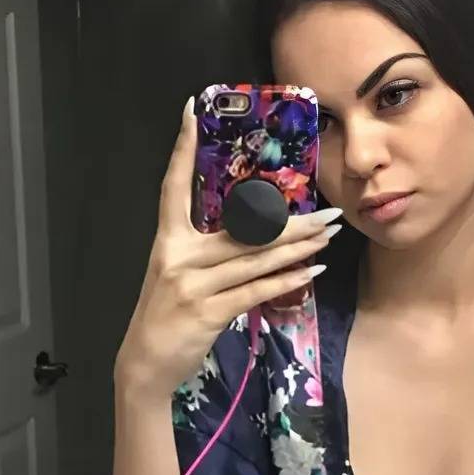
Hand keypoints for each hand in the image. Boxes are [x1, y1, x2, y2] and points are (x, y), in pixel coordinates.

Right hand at [114, 97, 341, 400]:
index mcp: (167, 242)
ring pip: (255, 259)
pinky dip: (285, 281)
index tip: (191, 109)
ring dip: (297, 248)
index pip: (173, 187)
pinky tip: (310, 271)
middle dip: (290, 222)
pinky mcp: (208, 312)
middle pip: (242, 230)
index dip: (181, 149)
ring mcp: (194, 285)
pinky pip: (255, 291)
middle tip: (328, 212)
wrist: (144, 365)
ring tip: (329, 237)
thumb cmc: (166, 320)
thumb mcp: (176, 277)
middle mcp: (179, 257)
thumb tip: (253, 235)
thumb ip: (205, 254)